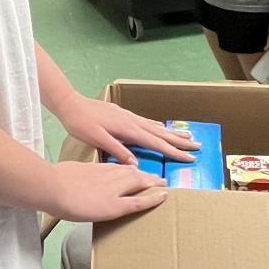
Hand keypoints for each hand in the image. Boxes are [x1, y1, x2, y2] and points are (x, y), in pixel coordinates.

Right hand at [46, 161, 165, 221]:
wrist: (53, 187)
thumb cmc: (52, 181)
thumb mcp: (66, 173)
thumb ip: (74, 176)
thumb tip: (70, 179)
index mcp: (95, 169)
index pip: (117, 168)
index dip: (128, 169)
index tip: (135, 170)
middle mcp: (108, 176)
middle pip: (131, 173)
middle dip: (145, 175)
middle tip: (157, 176)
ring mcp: (113, 190)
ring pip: (138, 183)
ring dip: (152, 182)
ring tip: (162, 183)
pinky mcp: (115, 205)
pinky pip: (138, 201)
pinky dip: (152, 198)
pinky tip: (163, 196)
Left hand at [58, 93, 198, 165]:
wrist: (70, 104)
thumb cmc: (81, 123)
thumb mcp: (97, 139)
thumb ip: (117, 150)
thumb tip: (135, 165)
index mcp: (128, 129)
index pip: (156, 143)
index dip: (173, 152)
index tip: (190, 158)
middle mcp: (131, 121)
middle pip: (161, 133)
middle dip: (180, 141)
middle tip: (198, 146)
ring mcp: (128, 116)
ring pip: (155, 126)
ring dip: (172, 132)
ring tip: (187, 136)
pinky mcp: (122, 114)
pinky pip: (146, 122)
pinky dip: (157, 127)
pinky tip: (159, 127)